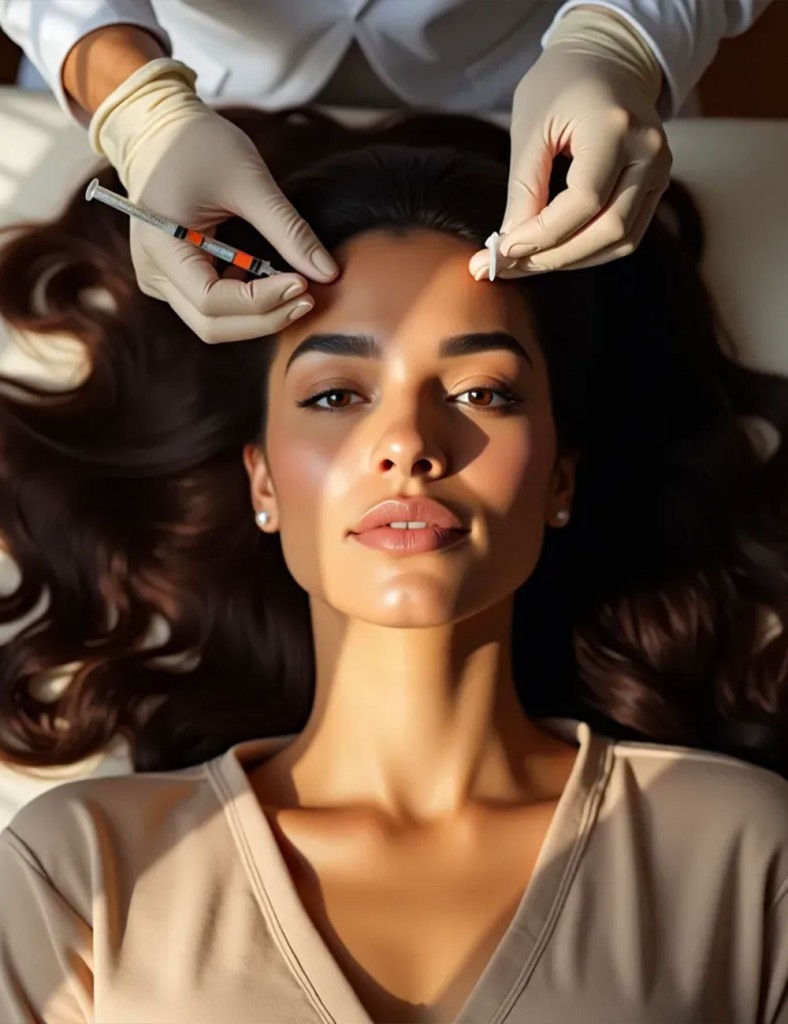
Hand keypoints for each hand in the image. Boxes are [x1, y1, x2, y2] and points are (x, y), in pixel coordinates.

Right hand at [92, 61, 337, 342]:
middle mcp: (153, 273)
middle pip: (212, 325)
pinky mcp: (174, 279)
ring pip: (213, 324)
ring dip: (258, 316)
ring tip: (295, 290)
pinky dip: (246, 304)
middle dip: (264, 318)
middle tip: (306, 298)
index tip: (303, 284)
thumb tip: (328, 273)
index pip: (213, 301)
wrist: (161, 129)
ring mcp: (160, 280)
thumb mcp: (249, 180)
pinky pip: (212, 308)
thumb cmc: (201, 144)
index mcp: (161, 247)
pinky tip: (272, 281)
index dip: (262, 302)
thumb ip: (288, 230)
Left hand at [469, 13, 671, 280]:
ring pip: (620, 242)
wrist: (606, 60)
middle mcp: (649, 151)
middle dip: (554, 257)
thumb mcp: (530, 126)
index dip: (542, 235)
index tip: (503, 251)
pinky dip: (588, 252)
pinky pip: (626, 236)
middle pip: (608, 230)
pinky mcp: (656, 186)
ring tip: (527, 263)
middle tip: (510, 267)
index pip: (584, 201)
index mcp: (617, 126)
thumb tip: (511, 247)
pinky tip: (554, 252)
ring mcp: (660, 171)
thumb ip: (524, 187)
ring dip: (571, 261)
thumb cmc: (561, 85)